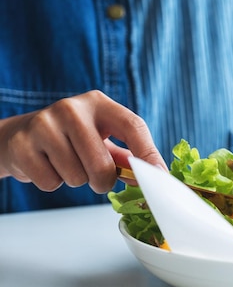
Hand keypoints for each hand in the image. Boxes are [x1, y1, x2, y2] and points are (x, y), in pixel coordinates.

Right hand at [0, 90, 166, 192]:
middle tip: (97, 178)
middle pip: (102, 164)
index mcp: (99, 103)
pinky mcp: (22, 144)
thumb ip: (128, 156)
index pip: (133, 126)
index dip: (148, 153)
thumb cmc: (71, 139)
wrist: (20, 136)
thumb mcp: (102, 138)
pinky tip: (47, 165)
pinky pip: (50, 182)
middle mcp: (72, 108)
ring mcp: (44, 124)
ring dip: (75, 180)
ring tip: (66, 164)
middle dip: (103, 182)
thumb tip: (156, 175)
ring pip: (76, 177)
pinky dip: (52, 183)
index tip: (158, 176)